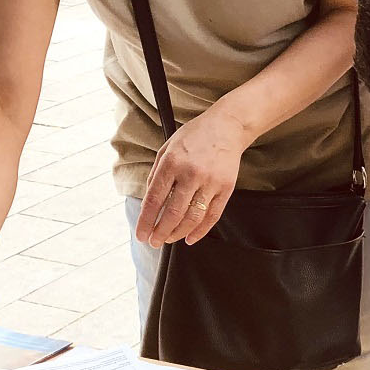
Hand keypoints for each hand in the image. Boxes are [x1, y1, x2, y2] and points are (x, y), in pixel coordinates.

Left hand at [135, 106, 247, 247]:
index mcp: (172, 163)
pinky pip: (213, 215)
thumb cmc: (195, 136)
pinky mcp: (226, 187)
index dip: (146, 221)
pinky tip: (190, 238)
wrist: (227, 127)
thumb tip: (150, 203)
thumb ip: (156, 174)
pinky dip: (201, 231)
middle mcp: (191, 173)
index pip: (155, 199)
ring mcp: (211, 181)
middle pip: (173, 213)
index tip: (141, 235)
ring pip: (193, 217)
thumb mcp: (167, 148)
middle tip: (154, 242)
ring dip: (178, 233)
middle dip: (160, 232)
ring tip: (169, 239)